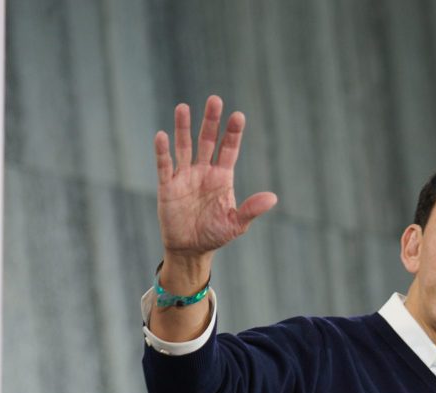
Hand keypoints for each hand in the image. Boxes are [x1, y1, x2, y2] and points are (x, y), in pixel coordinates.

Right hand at [154, 95, 276, 263]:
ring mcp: (184, 176)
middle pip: (207, 140)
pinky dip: (163, 151)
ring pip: (184, 146)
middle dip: (211, 121)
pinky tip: (162, 135)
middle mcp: (203, 171)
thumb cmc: (214, 235)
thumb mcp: (236, 224)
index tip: (238, 116)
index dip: (233, 133)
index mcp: (222, 177)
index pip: (229, 149)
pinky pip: (164, 165)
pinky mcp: (167, 186)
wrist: (190, 250)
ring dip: (183, 128)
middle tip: (215, 100)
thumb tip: (273, 198)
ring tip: (183, 108)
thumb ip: (251, 209)